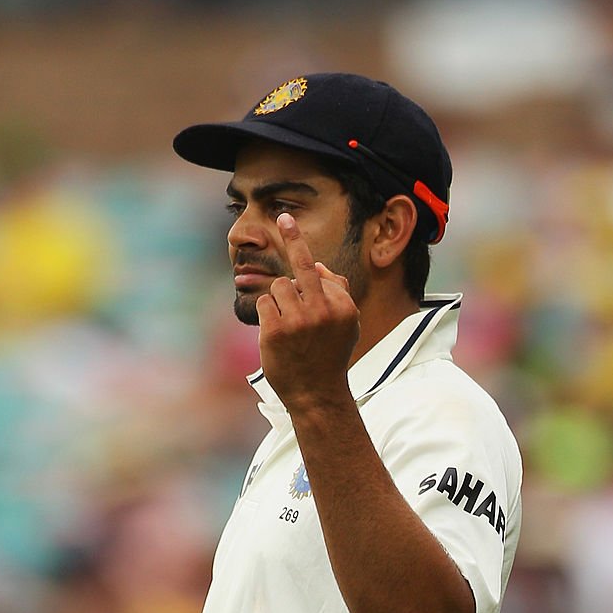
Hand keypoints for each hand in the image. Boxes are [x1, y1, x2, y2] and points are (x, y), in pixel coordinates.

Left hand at [256, 213, 359, 412]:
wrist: (317, 394)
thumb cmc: (329, 355)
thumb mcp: (347, 325)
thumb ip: (338, 293)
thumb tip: (318, 264)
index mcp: (343, 306)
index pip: (318, 270)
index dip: (301, 252)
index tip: (287, 219)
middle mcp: (324, 309)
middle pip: (301, 268)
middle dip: (293, 238)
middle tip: (284, 218)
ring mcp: (299, 320)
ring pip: (279, 287)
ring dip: (279, 301)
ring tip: (288, 326)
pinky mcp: (276, 330)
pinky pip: (265, 303)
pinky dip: (266, 315)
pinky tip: (276, 334)